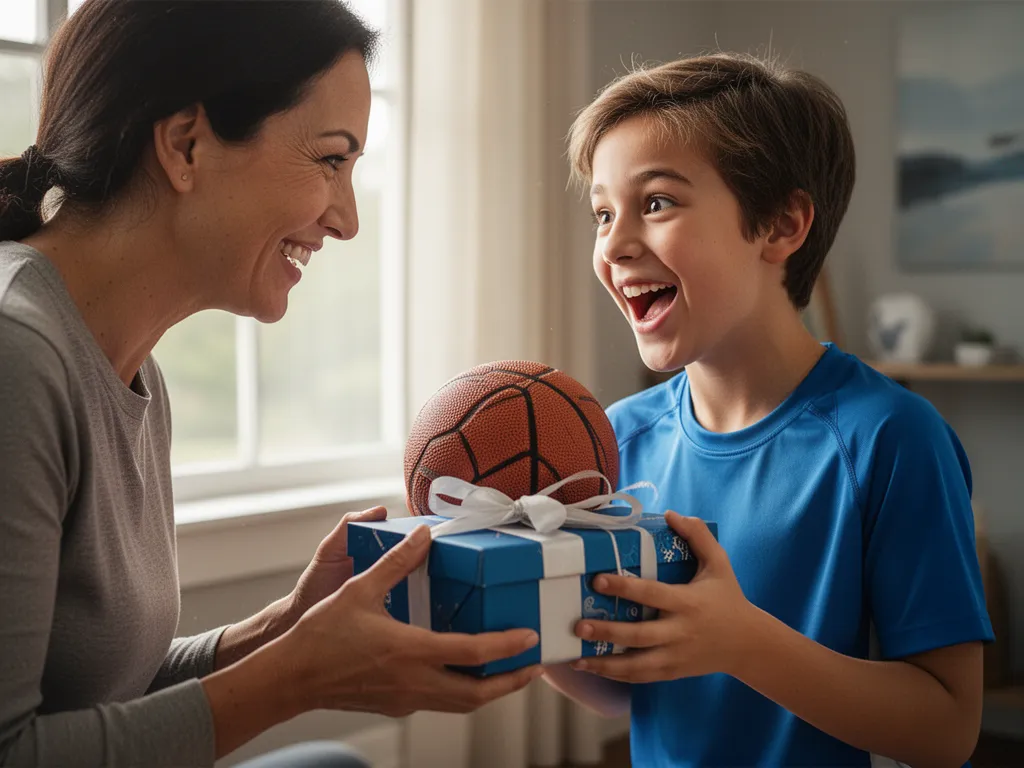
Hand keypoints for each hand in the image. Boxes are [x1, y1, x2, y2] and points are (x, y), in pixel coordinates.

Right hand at [278, 523, 543, 716]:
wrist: (291, 678)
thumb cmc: (322, 634)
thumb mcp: (361, 589)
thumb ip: (397, 563)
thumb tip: (423, 535)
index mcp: (410, 651)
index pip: (473, 653)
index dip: (507, 646)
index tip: (530, 637)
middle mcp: (414, 682)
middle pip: (478, 694)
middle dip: (512, 682)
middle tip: (534, 665)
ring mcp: (406, 699)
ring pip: (461, 705)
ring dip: (491, 691)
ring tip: (510, 673)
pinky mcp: (396, 705)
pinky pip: (441, 703)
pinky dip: (462, 693)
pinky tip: (463, 674)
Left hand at [569, 512, 753, 682]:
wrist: (748, 644)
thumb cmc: (728, 598)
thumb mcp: (719, 564)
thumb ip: (698, 536)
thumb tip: (672, 514)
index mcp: (688, 602)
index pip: (652, 594)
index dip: (625, 587)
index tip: (598, 580)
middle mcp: (679, 632)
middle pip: (639, 635)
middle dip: (607, 632)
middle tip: (578, 625)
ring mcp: (675, 655)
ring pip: (636, 665)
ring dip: (605, 663)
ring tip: (576, 657)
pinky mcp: (672, 672)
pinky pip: (641, 677)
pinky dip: (616, 675)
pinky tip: (593, 668)